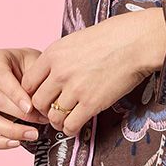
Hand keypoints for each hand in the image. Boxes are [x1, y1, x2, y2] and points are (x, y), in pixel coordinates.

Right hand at [0, 47, 50, 150]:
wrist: (36, 76)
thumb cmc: (36, 68)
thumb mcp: (39, 64)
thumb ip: (35, 79)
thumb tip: (37, 103)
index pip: (0, 77)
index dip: (15, 94)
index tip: (31, 106)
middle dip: (18, 113)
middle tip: (40, 119)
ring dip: (11, 130)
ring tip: (33, 134)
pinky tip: (16, 142)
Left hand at [21, 9, 165, 138]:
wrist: (137, 42)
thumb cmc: (112, 36)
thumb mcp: (76, 40)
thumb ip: (61, 57)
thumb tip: (54, 72)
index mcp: (53, 54)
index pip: (27, 83)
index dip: (33, 93)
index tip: (43, 96)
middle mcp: (59, 72)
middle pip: (37, 102)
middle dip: (44, 110)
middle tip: (53, 110)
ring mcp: (75, 89)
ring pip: (53, 116)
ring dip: (57, 121)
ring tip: (65, 120)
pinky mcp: (92, 103)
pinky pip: (71, 125)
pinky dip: (70, 129)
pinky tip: (75, 126)